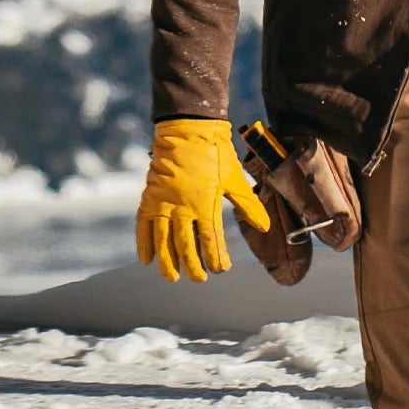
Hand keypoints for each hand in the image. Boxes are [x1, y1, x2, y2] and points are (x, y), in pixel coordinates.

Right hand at [135, 119, 271, 281]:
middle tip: (199, 279)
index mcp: (205, 202)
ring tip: (172, 277)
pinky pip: (143, 225)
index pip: (211, 239)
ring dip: (167, 261)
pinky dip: (143, 243)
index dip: (216, 258)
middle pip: (185, 245)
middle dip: (192, 265)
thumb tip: (265, 227)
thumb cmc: (215, 154)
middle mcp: (181, 206)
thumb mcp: (235, 179)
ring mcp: (163, 202)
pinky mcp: (150, 197)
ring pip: (162, 240)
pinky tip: (146, 260)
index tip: (221, 268)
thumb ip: (248, 205)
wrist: (188, 129)